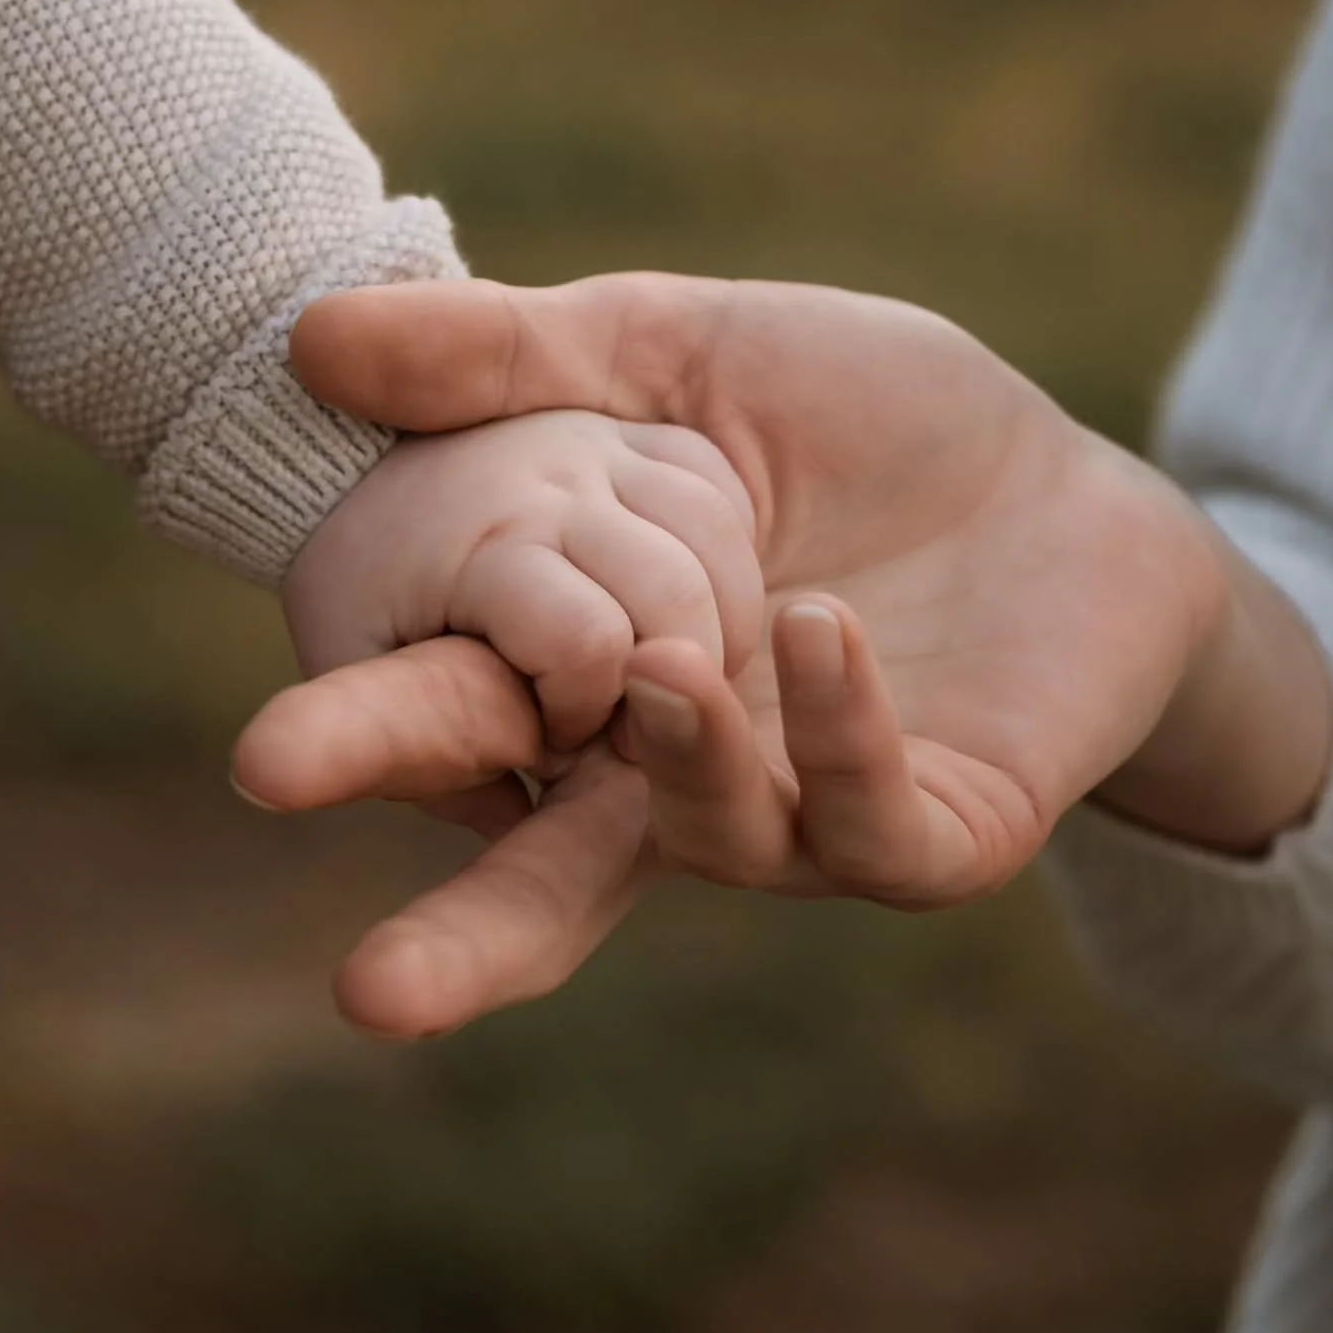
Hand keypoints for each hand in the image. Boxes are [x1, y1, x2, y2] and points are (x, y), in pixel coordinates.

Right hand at [234, 274, 1321, 1037]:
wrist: (1062, 479)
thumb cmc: (863, 415)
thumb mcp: (681, 353)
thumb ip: (518, 357)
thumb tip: (313, 339)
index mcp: (594, 668)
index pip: (461, 718)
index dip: (366, 742)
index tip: (270, 764)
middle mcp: (679, 770)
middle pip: (550, 873)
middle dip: (462, 937)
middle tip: (367, 994)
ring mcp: (803, 811)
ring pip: (709, 834)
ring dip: (678, 754)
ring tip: (659, 661)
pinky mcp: (935, 832)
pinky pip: (865, 817)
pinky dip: (831, 734)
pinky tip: (814, 631)